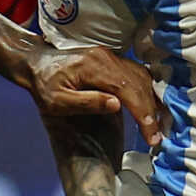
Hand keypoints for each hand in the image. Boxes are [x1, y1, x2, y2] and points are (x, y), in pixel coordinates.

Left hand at [26, 44, 164, 147]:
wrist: (35, 62)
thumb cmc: (43, 85)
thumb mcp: (56, 101)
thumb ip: (86, 102)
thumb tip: (116, 105)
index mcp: (93, 67)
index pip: (126, 90)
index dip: (142, 114)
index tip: (151, 136)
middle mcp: (107, 58)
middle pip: (139, 84)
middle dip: (151, 112)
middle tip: (158, 137)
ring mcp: (111, 57)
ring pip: (142, 78)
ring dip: (153, 101)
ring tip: (159, 125)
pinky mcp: (113, 60)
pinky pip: (137, 74)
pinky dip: (147, 91)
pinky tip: (152, 106)